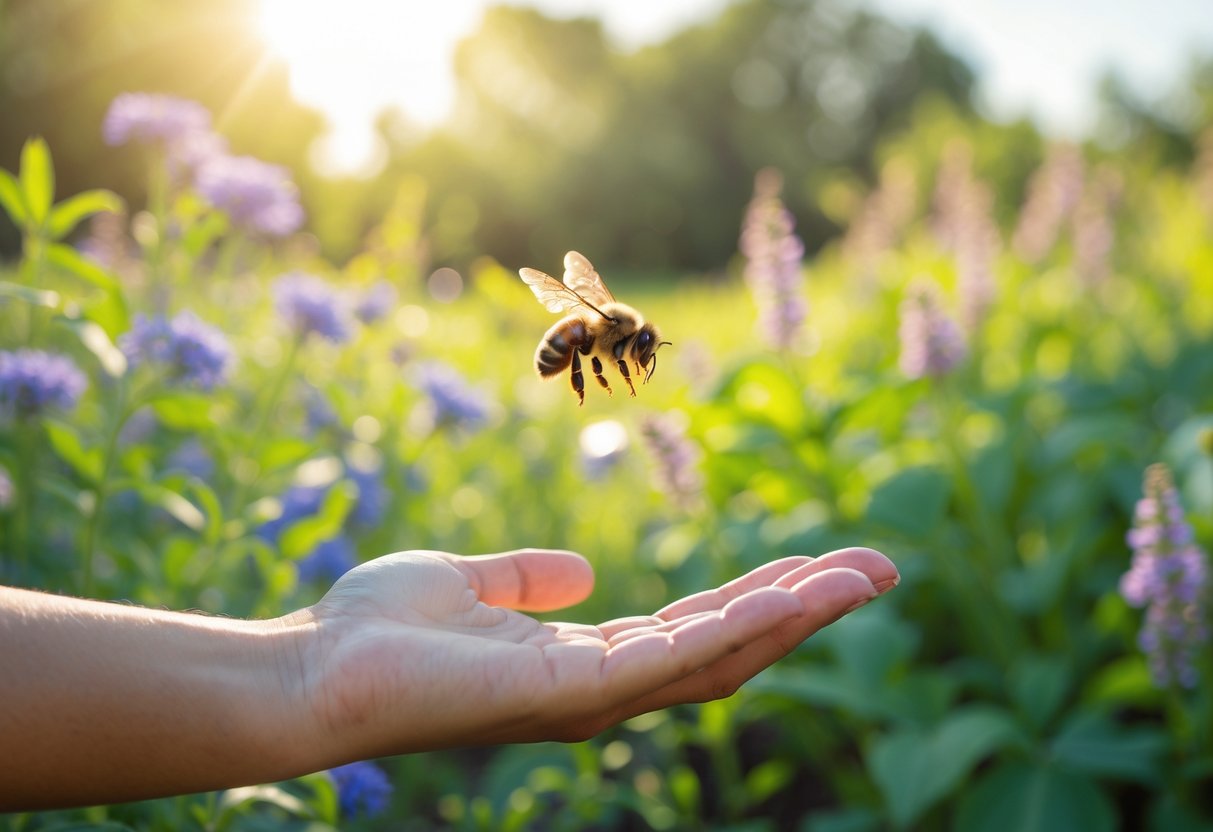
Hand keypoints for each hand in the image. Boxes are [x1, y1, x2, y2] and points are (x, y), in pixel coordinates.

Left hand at [288, 547, 898, 764]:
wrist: (313, 671)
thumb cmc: (377, 633)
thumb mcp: (468, 583)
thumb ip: (526, 579)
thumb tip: (583, 571)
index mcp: (583, 664)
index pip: (693, 631)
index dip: (758, 598)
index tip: (817, 563)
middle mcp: (602, 692)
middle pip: (728, 649)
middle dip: (805, 610)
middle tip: (879, 569)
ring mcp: (593, 700)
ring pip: (720, 658)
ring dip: (796, 617)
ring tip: (863, 576)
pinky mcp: (571, 694)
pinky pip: (673, 660)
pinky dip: (736, 628)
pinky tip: (789, 597)